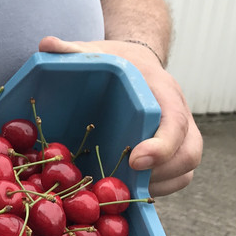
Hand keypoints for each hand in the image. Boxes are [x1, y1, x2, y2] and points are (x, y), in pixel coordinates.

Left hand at [38, 36, 201, 195]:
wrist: (137, 66)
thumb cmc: (116, 62)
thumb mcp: (96, 53)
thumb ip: (72, 51)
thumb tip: (45, 44)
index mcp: (162, 91)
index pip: (176, 121)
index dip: (162, 145)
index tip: (136, 160)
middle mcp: (179, 115)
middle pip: (189, 152)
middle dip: (162, 173)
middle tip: (126, 182)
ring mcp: (180, 136)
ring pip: (185, 169)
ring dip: (159, 185)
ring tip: (123, 190)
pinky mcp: (172, 153)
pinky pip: (176, 178)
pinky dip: (156, 190)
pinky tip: (126, 191)